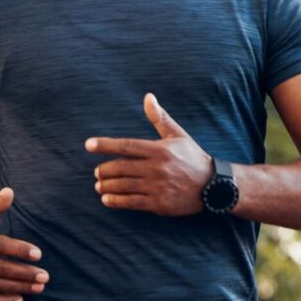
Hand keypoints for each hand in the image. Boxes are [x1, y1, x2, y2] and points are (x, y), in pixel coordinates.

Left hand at [86, 93, 212, 215]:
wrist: (212, 186)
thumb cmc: (192, 157)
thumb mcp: (178, 135)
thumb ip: (160, 118)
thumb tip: (148, 97)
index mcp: (159, 149)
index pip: (126, 146)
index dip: (105, 145)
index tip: (88, 145)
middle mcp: (156, 168)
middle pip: (120, 167)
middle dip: (104, 170)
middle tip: (97, 171)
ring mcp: (157, 186)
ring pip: (123, 186)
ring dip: (106, 185)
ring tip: (99, 185)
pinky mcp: (158, 204)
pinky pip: (131, 202)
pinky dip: (115, 200)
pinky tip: (106, 199)